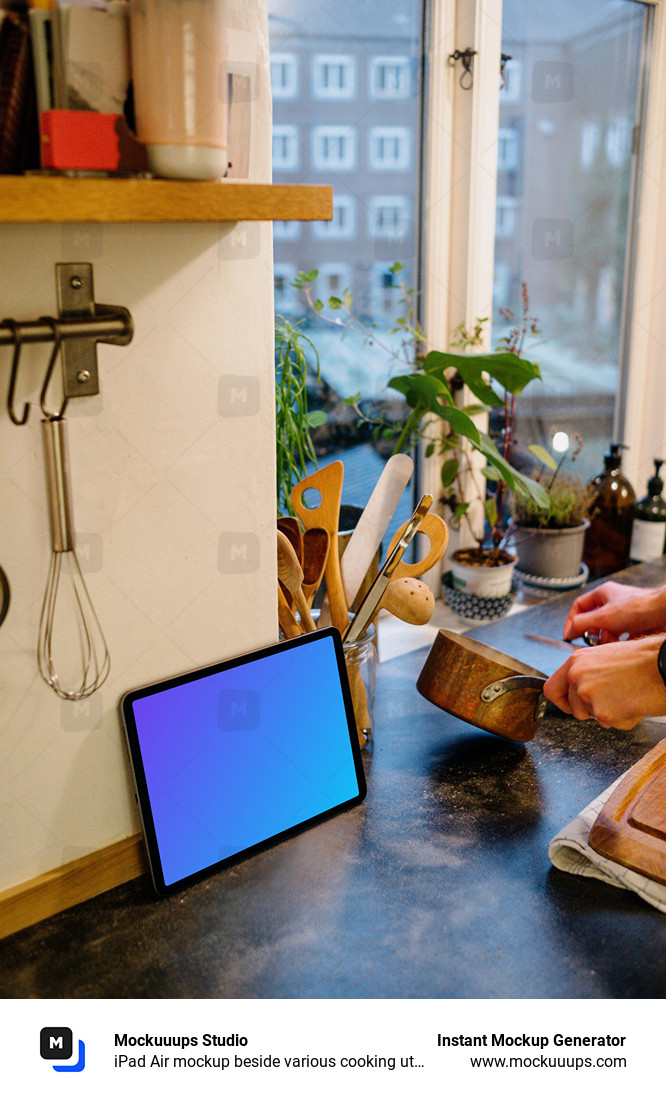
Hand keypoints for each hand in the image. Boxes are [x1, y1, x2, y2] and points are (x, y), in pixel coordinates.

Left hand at [543, 633, 665, 729]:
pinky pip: (613, 725)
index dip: (561, 702)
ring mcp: (589, 696)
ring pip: (594, 718)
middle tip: (613, 699)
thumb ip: (586, 673)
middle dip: (592, 711)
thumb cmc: (640, 660)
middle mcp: (578, 678)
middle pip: (574, 710)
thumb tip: (578, 689)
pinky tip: (634, 702)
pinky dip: (625, 719)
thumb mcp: (603, 657)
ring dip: (609, 714)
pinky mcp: (604, 713)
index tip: (569, 706)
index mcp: (576, 662)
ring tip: (626, 696)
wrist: (661, 666)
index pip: (551, 689)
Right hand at [562, 582, 665, 642]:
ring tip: (610, 645)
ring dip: (607, 640)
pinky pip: (623, 636)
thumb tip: (569, 632)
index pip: (579, 606)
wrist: (663, 614)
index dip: (572, 620)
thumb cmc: (639, 608)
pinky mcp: (637, 624)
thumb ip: (581, 624)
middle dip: (593, 633)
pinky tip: (622, 647)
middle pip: (594, 619)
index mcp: (603, 593)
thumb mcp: (602, 616)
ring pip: (609, 629)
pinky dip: (620, 643)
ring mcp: (626, 613)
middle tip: (591, 642)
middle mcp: (614, 601)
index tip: (570, 634)